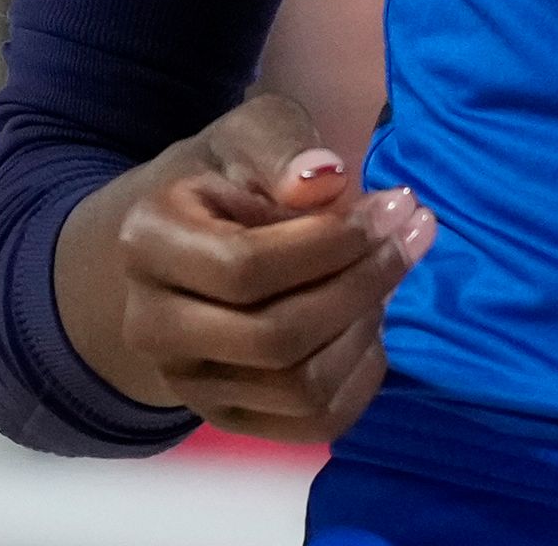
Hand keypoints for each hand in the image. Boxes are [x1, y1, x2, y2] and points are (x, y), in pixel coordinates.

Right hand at [56, 90, 435, 443]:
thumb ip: (282, 150)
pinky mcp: (227, 419)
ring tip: (389, 273)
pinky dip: (362, 376)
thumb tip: (323, 179)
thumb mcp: (248, 135)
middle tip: (411, 235)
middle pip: (276, 338)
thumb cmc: (228, 179)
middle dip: (363, 285)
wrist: (185, 246)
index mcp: (146, 245)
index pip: (245, 268)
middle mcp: (152, 328)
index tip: (394, 206)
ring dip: (366, 328)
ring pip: (300, 387)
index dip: (332, 243)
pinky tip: (374, 322)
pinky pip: (314, 423)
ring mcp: (188, 384)